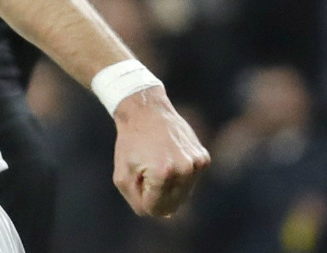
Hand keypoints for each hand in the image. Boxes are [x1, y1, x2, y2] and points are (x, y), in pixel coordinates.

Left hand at [112, 86, 210, 216]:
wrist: (146, 111)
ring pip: (184, 195)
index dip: (143, 198)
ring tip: (158, 163)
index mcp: (163, 174)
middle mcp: (185, 169)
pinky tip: (169, 158)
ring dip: (169, 187)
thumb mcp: (122, 175)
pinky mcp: (204, 158)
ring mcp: (197, 163)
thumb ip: (137, 201)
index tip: (138, 179)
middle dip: (157, 195)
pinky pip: (191, 181)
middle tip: (147, 171)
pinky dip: (179, 176)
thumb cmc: (130, 143)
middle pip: (173, 205)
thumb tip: (161, 216)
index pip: (156, 209)